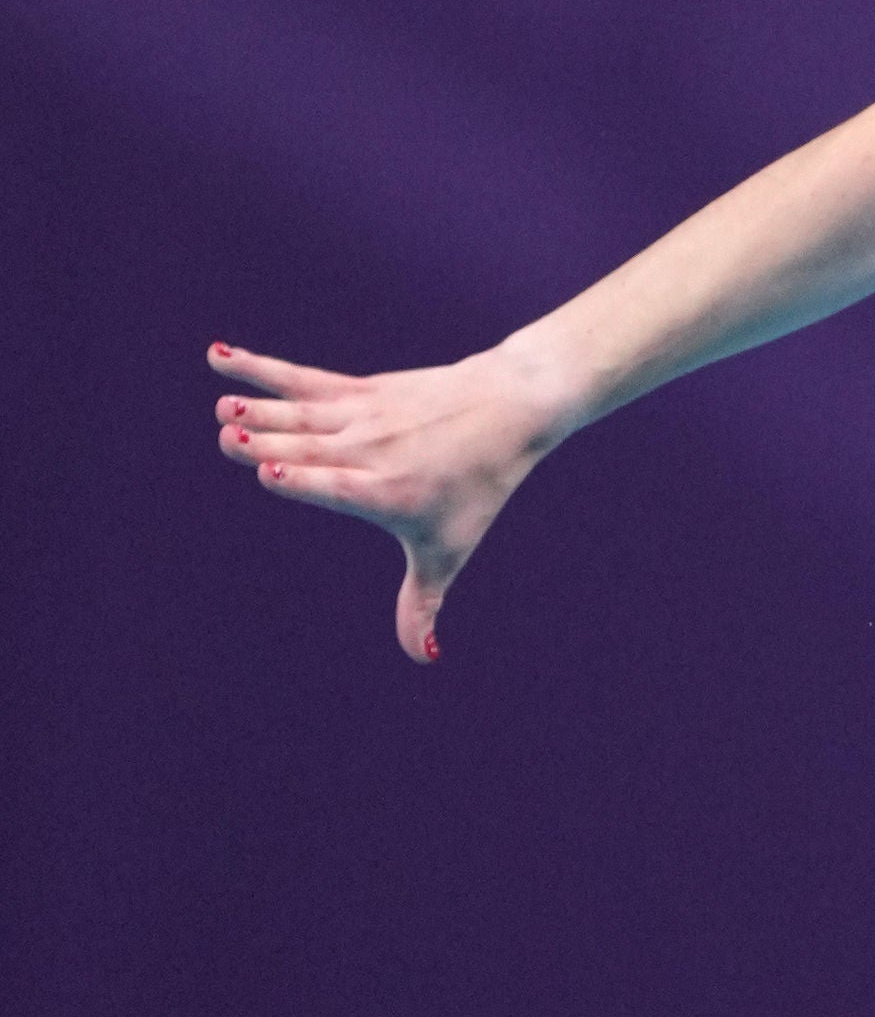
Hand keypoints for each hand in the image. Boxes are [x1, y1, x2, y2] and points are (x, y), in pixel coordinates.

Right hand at [208, 340, 561, 663]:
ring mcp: (362, 415)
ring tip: (223, 411)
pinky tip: (219, 357)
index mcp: (385, 491)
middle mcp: (369, 450)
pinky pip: (301, 378)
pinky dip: (261, 368)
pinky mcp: (358, 389)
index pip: (336, 483)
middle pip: (306, 445)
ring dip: (258, 409)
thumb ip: (423, 603)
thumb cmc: (479, 484)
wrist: (513, 407)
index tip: (268, 469)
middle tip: (227, 435)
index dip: (301, 477)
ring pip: (300, 412)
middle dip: (266, 441)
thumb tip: (423, 658)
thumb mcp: (451, 548)